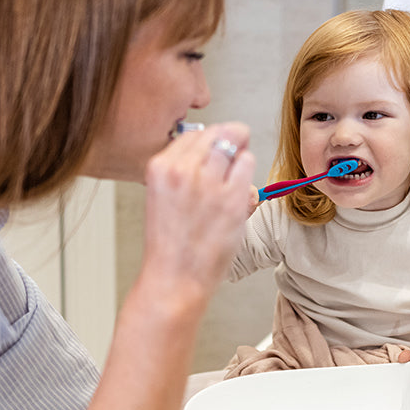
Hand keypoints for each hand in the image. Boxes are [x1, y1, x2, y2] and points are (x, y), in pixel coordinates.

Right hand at [139, 122, 255, 299]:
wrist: (175, 278)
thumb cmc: (171, 243)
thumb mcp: (162, 197)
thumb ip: (182, 170)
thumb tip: (212, 149)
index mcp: (160, 167)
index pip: (194, 133)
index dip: (208, 145)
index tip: (211, 159)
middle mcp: (182, 170)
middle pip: (219, 131)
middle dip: (229, 144)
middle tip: (228, 166)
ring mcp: (208, 183)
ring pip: (236, 143)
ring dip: (239, 160)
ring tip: (230, 184)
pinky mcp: (232, 198)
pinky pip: (249, 164)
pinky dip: (248, 175)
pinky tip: (238, 195)